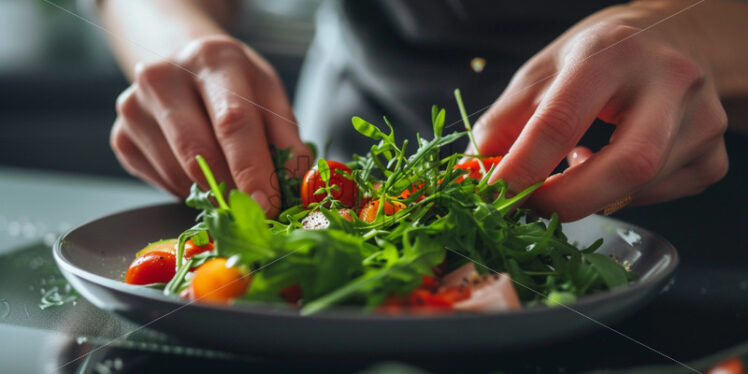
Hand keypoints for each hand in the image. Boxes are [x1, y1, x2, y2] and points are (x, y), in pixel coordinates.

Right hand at [110, 35, 311, 216]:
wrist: (183, 65)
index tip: (267, 204)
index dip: (252, 168)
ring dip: (213, 193)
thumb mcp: (269, 97)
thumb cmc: (233, 84)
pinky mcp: (121, 136)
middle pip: (199, 152)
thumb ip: (287, 139)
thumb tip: (295, 185)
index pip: (233, 121)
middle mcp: (164, 76)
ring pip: (180, 174)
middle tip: (255, 209)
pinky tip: (200, 171)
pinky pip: (162, 183)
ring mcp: (134, 106)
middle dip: (233, 190)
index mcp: (213, 59)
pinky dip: (189, 190)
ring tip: (230, 180)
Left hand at [471, 2, 728, 220]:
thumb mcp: (543, 72)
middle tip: (529, 208)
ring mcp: (702, 120)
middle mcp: (670, 81)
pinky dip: (622, 195)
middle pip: (627, 165)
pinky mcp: (714, 156)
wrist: (672, 40)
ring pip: (642, 187)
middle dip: (568, 200)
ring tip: (572, 167)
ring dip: (592, 195)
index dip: (522, 167)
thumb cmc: (598, 57)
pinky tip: (609, 166)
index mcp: (613, 52)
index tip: (492, 194)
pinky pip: (660, 196)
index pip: (563, 120)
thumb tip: (473, 175)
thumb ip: (505, 122)